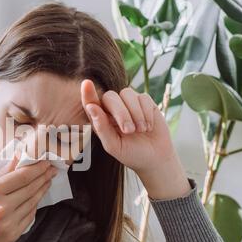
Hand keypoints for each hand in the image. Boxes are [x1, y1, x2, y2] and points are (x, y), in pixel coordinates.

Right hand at [0, 150, 57, 241]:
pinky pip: (29, 216)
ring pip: (32, 202)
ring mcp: (8, 223)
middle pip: (30, 189)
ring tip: (47, 181)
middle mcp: (1, 208)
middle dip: (43, 177)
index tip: (45, 163)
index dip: (37, 169)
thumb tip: (18, 157)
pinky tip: (36, 198)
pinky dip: (34, 205)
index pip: (21, 177)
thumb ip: (2, 174)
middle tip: (52, 170)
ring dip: (41, 191)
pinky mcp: (13, 235)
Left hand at [80, 80, 190, 199]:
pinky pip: (143, 98)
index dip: (88, 93)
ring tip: (140, 130)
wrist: (154, 158)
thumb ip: (101, 128)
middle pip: (110, 96)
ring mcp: (129, 103)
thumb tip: (91, 107)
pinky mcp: (145, 102)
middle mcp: (113, 108)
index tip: (86, 83)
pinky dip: (146, 113)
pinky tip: (148, 127)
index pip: (91, 102)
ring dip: (135, 113)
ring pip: (127, 94)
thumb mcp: (113, 146)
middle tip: (129, 131)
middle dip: (120, 113)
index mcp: (101, 119)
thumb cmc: (130, 153)